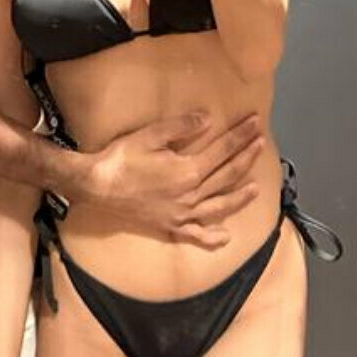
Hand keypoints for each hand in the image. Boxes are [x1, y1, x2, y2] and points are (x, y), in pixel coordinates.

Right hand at [83, 111, 264, 247]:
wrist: (95, 187)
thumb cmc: (121, 158)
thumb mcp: (150, 135)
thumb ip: (181, 127)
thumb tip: (208, 119)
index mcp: (189, 171)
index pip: (223, 150)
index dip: (241, 135)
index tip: (255, 123)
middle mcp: (191, 195)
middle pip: (227, 175)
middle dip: (247, 156)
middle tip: (261, 142)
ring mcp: (182, 213)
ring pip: (219, 206)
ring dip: (240, 197)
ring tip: (256, 189)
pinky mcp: (170, 225)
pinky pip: (195, 235)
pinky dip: (211, 237)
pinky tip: (225, 237)